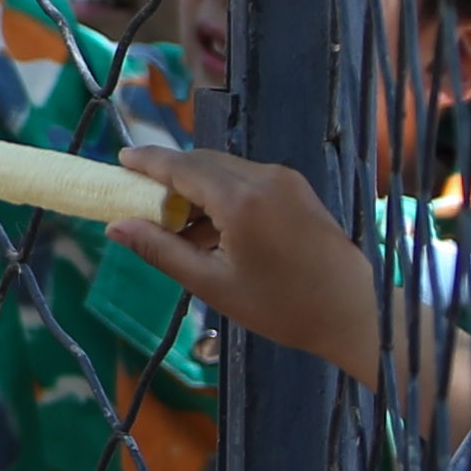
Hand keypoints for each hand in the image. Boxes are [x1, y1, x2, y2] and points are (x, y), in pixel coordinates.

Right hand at [108, 147, 373, 384]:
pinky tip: (211, 226)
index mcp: (240, 200)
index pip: (182, 166)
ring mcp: (285, 181)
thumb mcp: (212, 284)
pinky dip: (221, 193)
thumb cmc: (281, 305)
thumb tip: (117, 227)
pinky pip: (247, 179)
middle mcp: (264, 178)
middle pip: (203, 161)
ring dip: (196, 186)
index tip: (120, 160)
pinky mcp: (297, 190)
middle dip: (169, 174)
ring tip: (176, 222)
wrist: (354, 311)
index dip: (148, 161)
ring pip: (225, 169)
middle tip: (140, 197)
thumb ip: (161, 250)